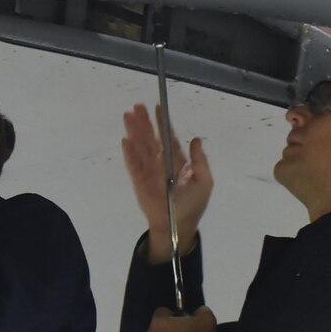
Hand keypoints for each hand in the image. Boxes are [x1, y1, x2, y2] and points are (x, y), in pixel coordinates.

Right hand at [121, 103, 211, 261]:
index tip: (158, 107)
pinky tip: (126, 139)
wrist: (177, 226)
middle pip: (151, 138)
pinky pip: (133, 164)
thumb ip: (200, 161)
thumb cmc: (192, 205)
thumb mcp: (204, 182)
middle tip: (137, 105)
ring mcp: (149, 171)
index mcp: (177, 161)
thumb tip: (196, 140)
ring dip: (134, 131)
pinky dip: (129, 153)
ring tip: (128, 115)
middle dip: (144, 122)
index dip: (163, 123)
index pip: (168, 138)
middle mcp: (161, 163)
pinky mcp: (139, 181)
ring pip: (140, 147)